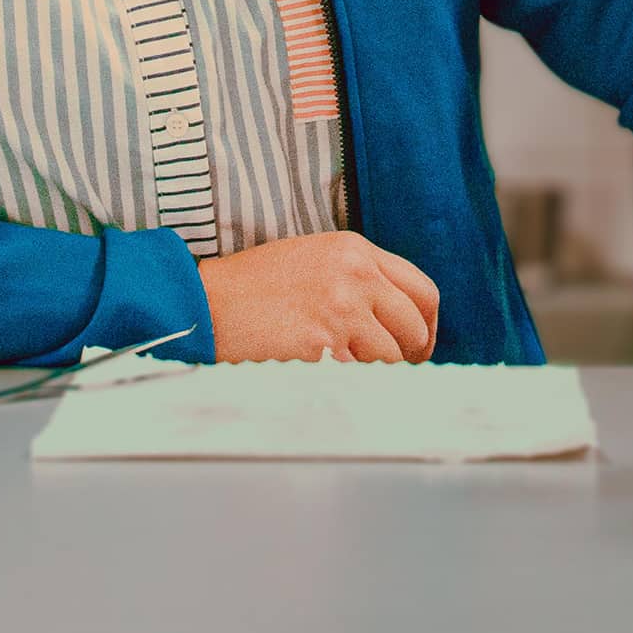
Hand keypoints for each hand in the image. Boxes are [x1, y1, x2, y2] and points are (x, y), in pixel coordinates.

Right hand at [197, 231, 439, 361]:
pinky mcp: (322, 346)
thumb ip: (358, 276)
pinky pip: (358, 376)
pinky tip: (321, 374)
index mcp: (355, 250)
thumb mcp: (313, 257)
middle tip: (390, 368)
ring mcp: (341, 310)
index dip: (426, 325)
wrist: (206, 303)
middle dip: (408, 354)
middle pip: (414, 326)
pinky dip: (346, 383)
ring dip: (373, 372)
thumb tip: (397, 316)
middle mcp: (355, 275)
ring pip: (389, 359)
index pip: (421, 290)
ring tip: (342, 367)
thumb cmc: (254, 286)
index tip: (416, 345)